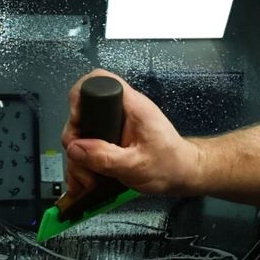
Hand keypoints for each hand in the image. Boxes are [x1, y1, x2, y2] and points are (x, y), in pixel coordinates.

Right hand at [60, 69, 203, 204]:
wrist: (184, 174)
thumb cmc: (170, 165)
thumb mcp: (136, 165)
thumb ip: (105, 157)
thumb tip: (75, 148)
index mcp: (132, 106)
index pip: (99, 80)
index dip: (81, 96)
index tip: (78, 122)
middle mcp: (122, 110)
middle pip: (83, 112)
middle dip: (75, 139)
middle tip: (81, 161)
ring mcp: (116, 124)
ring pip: (83, 133)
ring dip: (79, 157)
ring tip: (88, 180)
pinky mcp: (113, 138)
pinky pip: (90, 144)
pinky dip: (85, 162)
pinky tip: (88, 178)